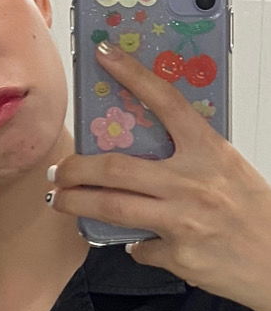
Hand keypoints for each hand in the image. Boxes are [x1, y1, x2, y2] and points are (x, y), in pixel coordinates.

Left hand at [48, 42, 270, 310]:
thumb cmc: (255, 212)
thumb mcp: (227, 168)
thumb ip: (188, 155)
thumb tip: (143, 148)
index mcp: (209, 151)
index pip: (166, 101)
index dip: (132, 74)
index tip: (104, 54)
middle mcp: (193, 182)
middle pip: (116, 167)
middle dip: (77, 168)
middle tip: (59, 170)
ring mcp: (183, 220)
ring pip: (111, 207)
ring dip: (77, 203)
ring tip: (61, 201)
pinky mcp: (179, 255)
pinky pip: (139, 246)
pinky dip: (133, 243)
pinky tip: (136, 240)